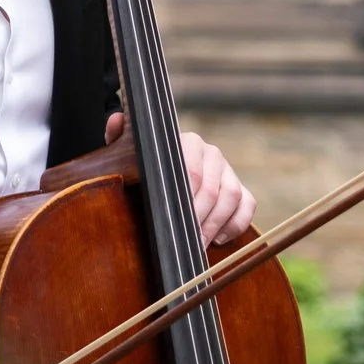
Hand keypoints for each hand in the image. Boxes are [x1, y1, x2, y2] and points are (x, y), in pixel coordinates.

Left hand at [105, 113, 255, 246]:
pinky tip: (218, 239)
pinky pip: (248, 204)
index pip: (192, 172)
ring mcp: (228, 170)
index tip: (174, 221)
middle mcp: (211, 153)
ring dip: (215, 224)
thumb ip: (120, 136)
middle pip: (212, 188)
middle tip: (186, 241)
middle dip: (199, 218)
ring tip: (198, 244)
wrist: (162, 171)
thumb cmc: (144, 166)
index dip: (186, 201)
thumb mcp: (129, 153)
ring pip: (232, 196)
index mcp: (188, 143)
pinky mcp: (241, 187)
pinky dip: (236, 224)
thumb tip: (115, 120)